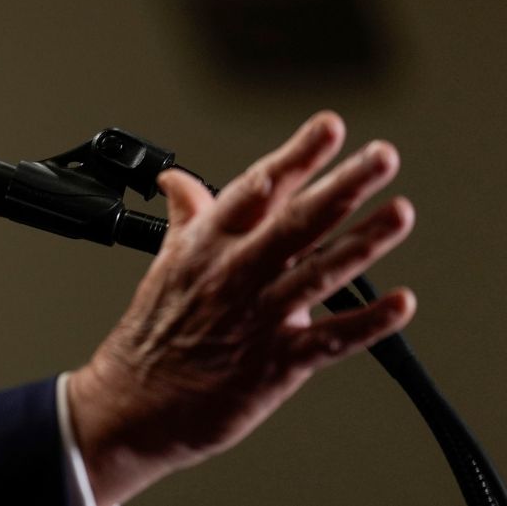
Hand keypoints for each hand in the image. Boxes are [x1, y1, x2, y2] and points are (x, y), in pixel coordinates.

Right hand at [67, 112, 416, 505]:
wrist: (131, 403)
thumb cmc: (150, 335)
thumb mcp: (163, 264)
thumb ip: (185, 216)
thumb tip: (176, 180)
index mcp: (206, 246)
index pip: (257, 189)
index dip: (296, 156)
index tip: (329, 127)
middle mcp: (233, 275)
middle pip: (296, 223)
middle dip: (343, 186)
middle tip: (381, 158)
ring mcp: (255, 318)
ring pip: (318, 273)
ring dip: (363, 243)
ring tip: (399, 214)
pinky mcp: (273, 364)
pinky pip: (328, 340)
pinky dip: (366, 323)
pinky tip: (400, 304)